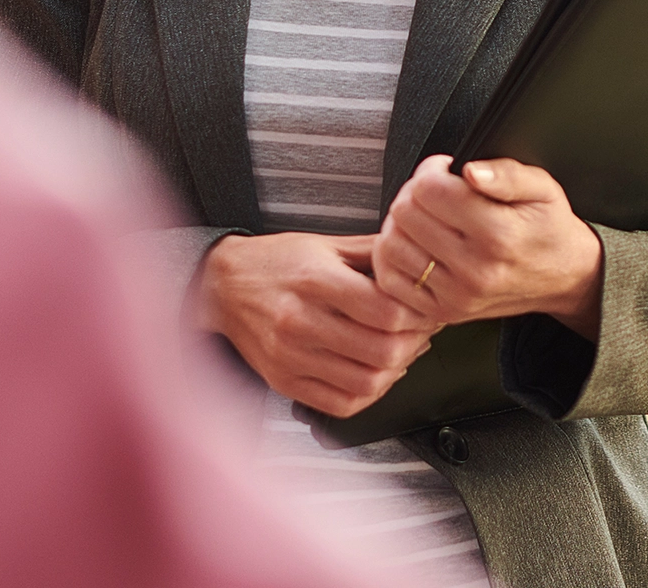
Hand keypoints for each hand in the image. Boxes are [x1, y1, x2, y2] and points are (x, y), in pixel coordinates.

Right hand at [195, 232, 443, 418]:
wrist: (222, 285)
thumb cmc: (275, 262)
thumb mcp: (326, 244)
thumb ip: (374, 252)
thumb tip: (417, 261)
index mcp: (316, 281)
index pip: (385, 313)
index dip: (417, 315)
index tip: (425, 309)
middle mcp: (301, 322)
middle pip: (381, 351)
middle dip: (414, 343)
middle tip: (421, 331)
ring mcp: (291, 358)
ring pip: (366, 383)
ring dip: (397, 371)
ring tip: (402, 352)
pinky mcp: (285, 382)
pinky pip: (341, 404)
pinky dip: (369, 394)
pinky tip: (375, 373)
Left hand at [371, 155, 604, 338]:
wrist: (563, 278)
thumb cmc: (548, 228)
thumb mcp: (543, 188)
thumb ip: (506, 173)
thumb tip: (471, 170)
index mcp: (499, 235)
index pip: (429, 190)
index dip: (432, 171)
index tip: (446, 172)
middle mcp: (476, 270)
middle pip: (405, 214)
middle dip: (414, 193)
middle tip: (435, 192)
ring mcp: (456, 296)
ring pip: (391, 246)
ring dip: (400, 224)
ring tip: (425, 217)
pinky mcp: (443, 312)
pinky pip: (391, 281)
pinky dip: (393, 258)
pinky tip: (415, 244)